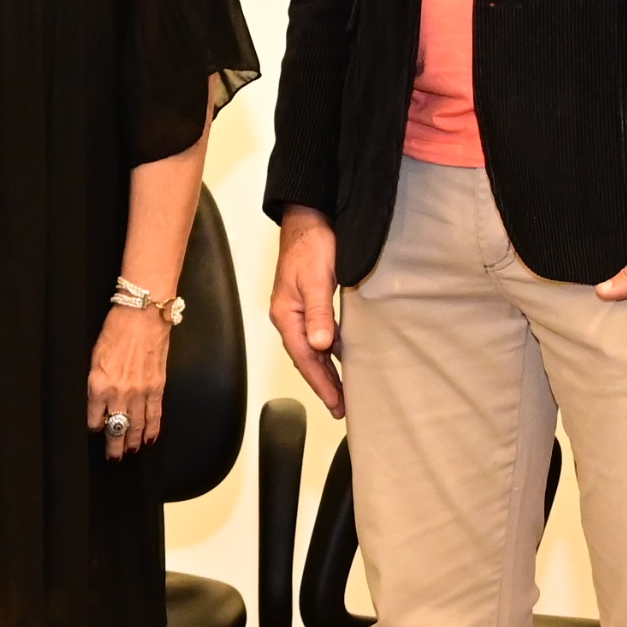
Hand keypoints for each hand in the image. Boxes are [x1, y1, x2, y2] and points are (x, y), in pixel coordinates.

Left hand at [87, 305, 172, 455]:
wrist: (142, 315)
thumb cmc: (115, 330)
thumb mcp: (95, 357)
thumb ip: (96, 382)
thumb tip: (99, 403)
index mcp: (98, 385)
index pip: (95, 419)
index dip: (95, 427)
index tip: (97, 429)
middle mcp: (119, 393)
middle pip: (116, 429)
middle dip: (114, 447)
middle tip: (113, 458)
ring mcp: (140, 392)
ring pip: (136, 426)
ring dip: (133, 442)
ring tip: (130, 452)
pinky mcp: (157, 387)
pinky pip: (155, 415)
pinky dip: (152, 430)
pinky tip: (149, 439)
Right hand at [269, 210, 345, 418]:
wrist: (308, 219)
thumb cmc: (311, 245)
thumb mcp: (317, 279)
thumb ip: (319, 313)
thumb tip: (320, 346)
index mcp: (286, 315)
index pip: (305, 358)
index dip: (321, 383)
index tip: (336, 403)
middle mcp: (289, 317)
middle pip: (306, 359)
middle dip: (323, 384)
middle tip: (340, 408)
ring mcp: (297, 311)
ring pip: (312, 350)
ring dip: (326, 371)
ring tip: (340, 392)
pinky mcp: (308, 303)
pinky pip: (317, 336)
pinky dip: (328, 353)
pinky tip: (339, 359)